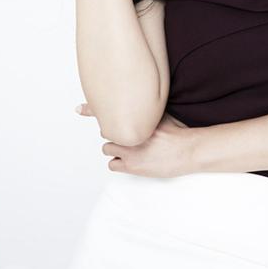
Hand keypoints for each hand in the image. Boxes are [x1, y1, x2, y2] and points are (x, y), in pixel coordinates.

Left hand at [75, 103, 196, 177]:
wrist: (189, 150)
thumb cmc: (179, 132)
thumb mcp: (162, 114)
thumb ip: (148, 110)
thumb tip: (142, 102)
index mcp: (137, 118)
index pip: (108, 112)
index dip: (91, 109)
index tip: (78, 108)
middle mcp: (130, 133)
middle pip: (107, 131)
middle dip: (115, 132)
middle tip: (126, 134)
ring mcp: (129, 150)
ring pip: (108, 148)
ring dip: (115, 148)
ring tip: (128, 148)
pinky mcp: (132, 166)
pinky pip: (113, 165)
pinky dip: (118, 162)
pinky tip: (129, 160)